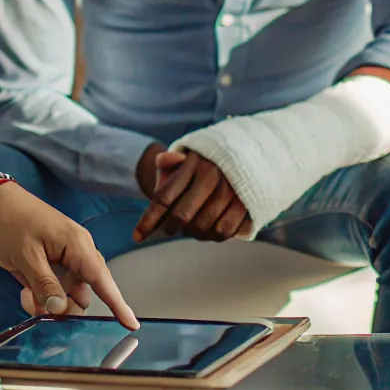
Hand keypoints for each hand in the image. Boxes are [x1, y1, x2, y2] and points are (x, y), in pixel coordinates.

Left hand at [0, 182, 140, 327]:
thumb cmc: (10, 221)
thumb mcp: (25, 255)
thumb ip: (45, 284)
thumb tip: (61, 309)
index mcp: (77, 245)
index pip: (102, 279)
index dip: (117, 304)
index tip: (131, 324)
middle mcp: (76, 254)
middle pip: (85, 294)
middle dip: (65, 307)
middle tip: (39, 305)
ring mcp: (64, 262)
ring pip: (68, 297)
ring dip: (50, 304)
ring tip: (26, 296)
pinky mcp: (51, 268)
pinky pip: (55, 293)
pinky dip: (42, 299)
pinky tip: (25, 292)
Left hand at [134, 149, 253, 242]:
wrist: (252, 153)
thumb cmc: (212, 160)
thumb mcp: (190, 154)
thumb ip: (170, 161)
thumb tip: (162, 160)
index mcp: (193, 164)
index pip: (164, 197)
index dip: (148, 220)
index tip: (137, 237)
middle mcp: (211, 176)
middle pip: (181, 216)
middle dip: (171, 227)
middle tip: (170, 228)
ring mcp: (230, 191)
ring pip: (201, 227)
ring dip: (193, 233)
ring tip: (193, 226)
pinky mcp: (246, 204)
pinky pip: (223, 231)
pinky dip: (214, 235)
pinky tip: (212, 229)